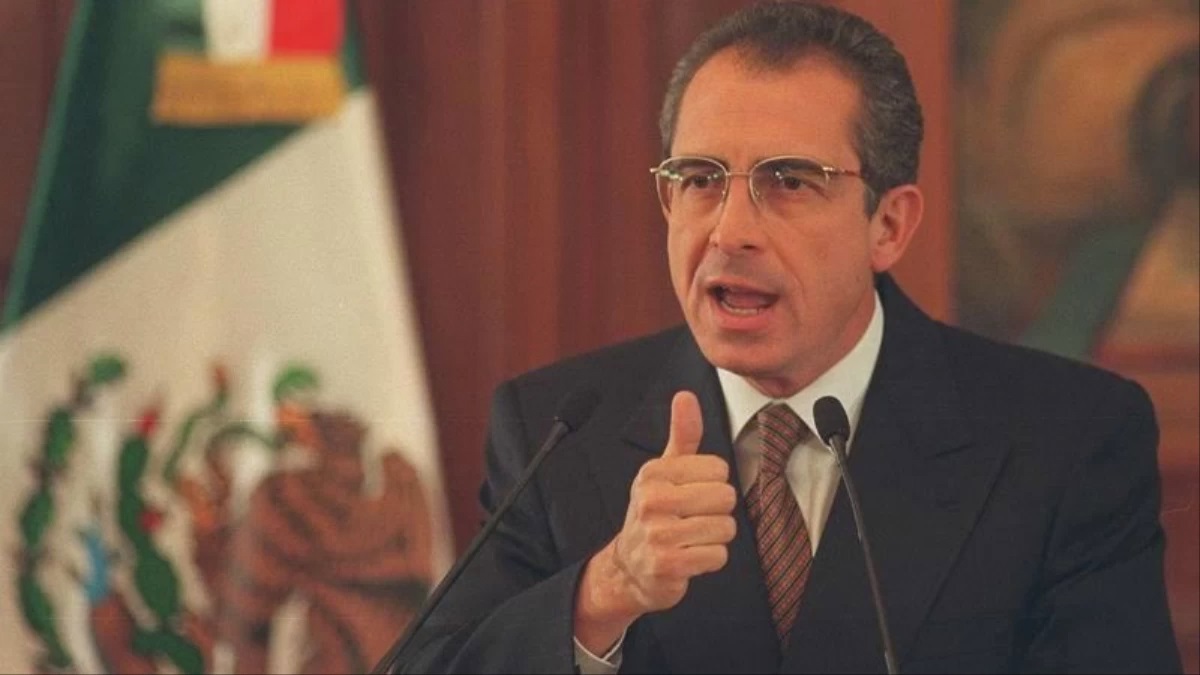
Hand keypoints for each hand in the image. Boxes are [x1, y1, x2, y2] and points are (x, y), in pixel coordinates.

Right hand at [574, 391, 736, 652]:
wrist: (630, 567)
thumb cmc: (655, 513)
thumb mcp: (665, 470)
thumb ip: (682, 434)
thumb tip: (685, 396)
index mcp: (654, 473)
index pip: (718, 469)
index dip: (713, 484)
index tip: (693, 493)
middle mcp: (652, 501)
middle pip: (725, 498)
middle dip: (718, 511)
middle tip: (695, 518)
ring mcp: (658, 534)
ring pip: (725, 528)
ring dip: (716, 537)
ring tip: (693, 537)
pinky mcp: (668, 564)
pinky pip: (717, 555)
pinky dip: (710, 559)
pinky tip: (691, 556)